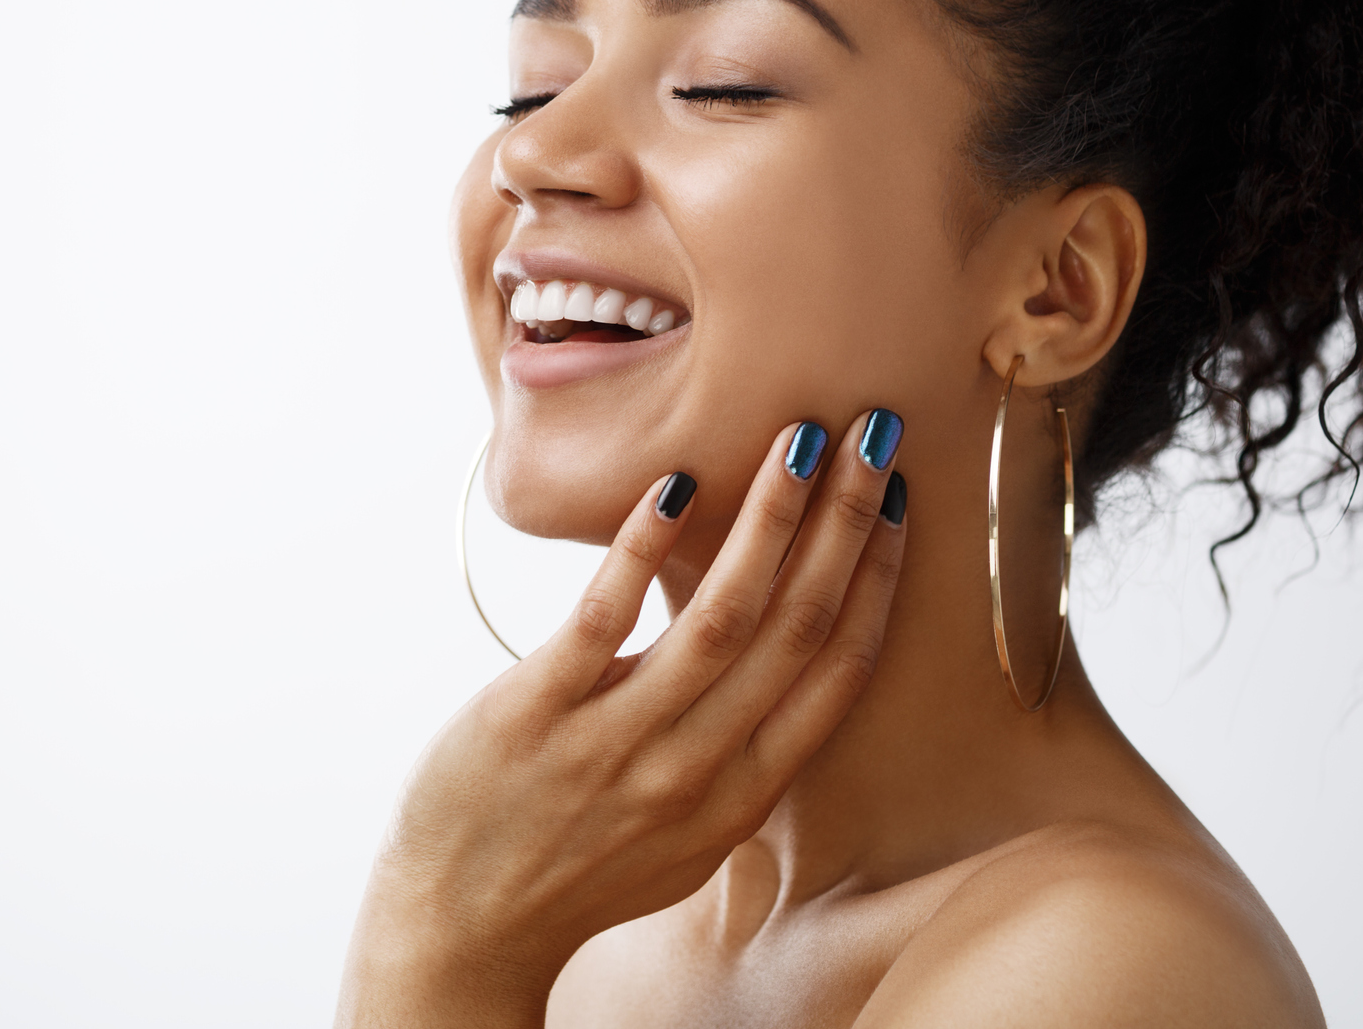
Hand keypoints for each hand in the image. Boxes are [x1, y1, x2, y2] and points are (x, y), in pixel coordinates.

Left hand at [336, 410, 907, 1028]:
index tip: (898, 505)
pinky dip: (640, 552)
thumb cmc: (575, 868)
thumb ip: (737, 758)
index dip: (876, 581)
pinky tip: (672, 489)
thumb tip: (776, 668)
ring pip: (718, 618)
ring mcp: (614, 743)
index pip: (836, 672)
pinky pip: (601, 621)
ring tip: (798, 440)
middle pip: (794, 629)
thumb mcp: (685, 834)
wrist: (464, 929)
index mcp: (740, 795)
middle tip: (873, 433)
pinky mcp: (534, 715)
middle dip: (843, 523)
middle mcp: (693, 770)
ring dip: (768, 520)